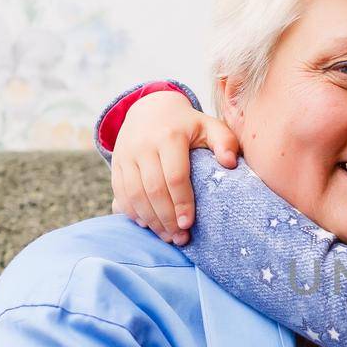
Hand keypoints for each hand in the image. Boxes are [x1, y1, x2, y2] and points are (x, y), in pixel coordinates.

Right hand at [109, 90, 239, 244]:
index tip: (189, 224)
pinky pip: (120, 192)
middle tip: (180, 238)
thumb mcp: (209, 125)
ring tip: (167, 236)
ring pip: (134, 194)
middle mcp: (144, 145)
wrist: (149, 108)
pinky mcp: (116, 163)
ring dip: (150, 220)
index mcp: (170, 136)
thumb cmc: (187, 124)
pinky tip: (147, 225)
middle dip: (166, 218)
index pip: (175, 176)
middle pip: (153, 189)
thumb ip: (225, 141)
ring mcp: (126, 154)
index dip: (181, 203)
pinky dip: (132, 212)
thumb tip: (230, 164)